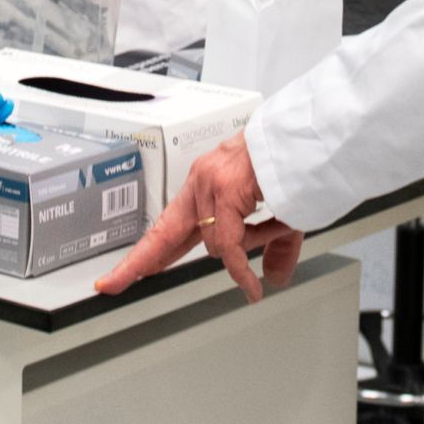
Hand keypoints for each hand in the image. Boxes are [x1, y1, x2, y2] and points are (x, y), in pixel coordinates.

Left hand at [93, 131, 303, 301]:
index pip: (173, 224)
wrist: (312, 135)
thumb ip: (274, 247)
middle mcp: (203, 181)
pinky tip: (252, 287)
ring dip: (250, 246)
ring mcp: (210, 184)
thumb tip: (272, 278)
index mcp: (209, 183)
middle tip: (111, 285)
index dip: (152, 251)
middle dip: (136, 263)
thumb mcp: (285, 214)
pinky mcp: (225, 191)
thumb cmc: (298, 163)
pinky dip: (241, 271)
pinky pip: (229, 244)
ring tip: (281, 225)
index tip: (129, 270)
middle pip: (163, 232)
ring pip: (214, 243)